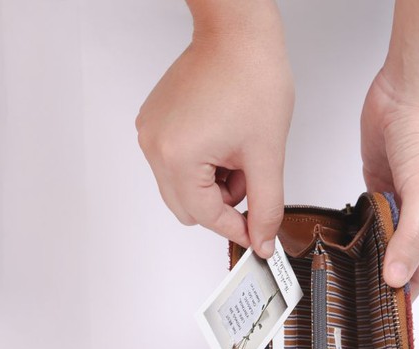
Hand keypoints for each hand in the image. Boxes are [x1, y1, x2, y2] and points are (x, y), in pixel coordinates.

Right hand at [135, 2, 293, 257]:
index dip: (237, 228)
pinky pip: (178, 165)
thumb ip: (266, 208)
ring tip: (238, 152)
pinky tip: (224, 142)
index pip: (206, 217)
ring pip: (184, 189)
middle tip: (250, 178)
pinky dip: (204, 166)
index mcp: (178, 156)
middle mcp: (155, 147)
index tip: (258, 231)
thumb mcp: (267, 156)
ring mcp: (151, 134)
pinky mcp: (155, 124)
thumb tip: (262, 242)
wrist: (238, 35)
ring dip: (216, 185)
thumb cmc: (251, 79)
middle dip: (224, 204)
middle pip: (189, 209)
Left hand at [360, 67, 418, 298]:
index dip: (403, 294)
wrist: (412, 91)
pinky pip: (366, 220)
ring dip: (366, 256)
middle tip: (352, 303)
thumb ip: (410, 240)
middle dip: (380, 278)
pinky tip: (340, 246)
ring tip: (342, 280)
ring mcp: (399, 203)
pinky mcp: (377, 188)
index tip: (380, 316)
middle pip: (399, 260)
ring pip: (380, 241)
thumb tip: (395, 280)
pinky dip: (356, 232)